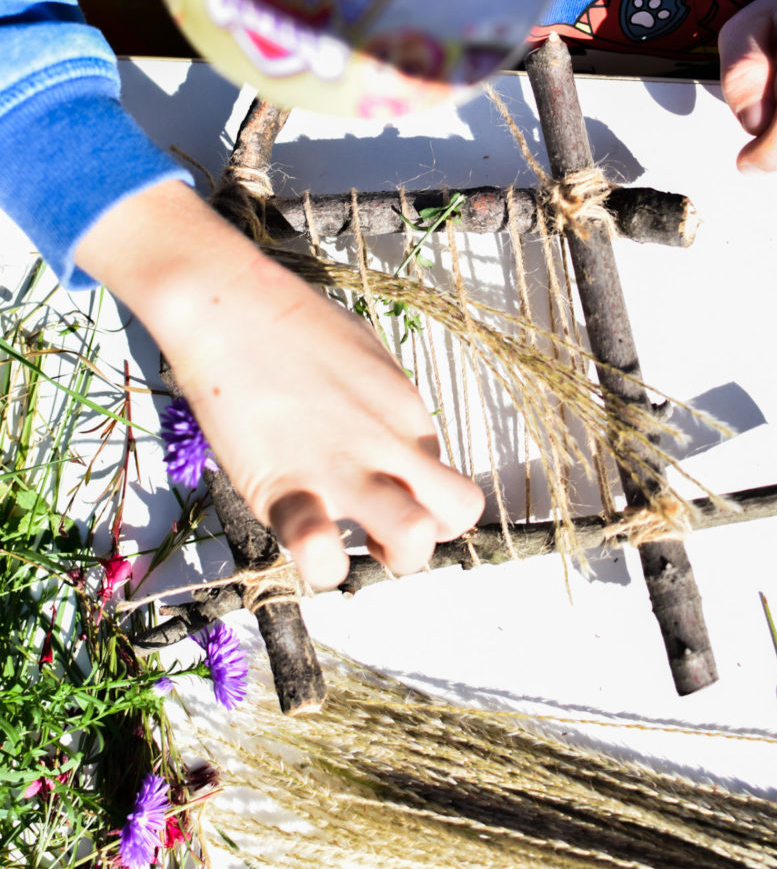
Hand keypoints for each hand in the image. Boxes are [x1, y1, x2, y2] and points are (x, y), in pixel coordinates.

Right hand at [76, 180, 483, 587]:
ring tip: (346, 536)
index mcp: (408, 414)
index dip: (426, 503)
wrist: (228, 306)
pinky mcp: (288, 488)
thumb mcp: (365, 355)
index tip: (391, 497)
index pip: (449, 483)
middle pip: (457, 513)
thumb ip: (383, 406)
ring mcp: (344, 468)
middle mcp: (390, 444)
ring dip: (389, 554)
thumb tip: (383, 432)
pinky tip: (306, 540)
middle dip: (427, 536)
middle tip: (378, 529)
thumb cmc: (289, 320)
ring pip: (413, 539)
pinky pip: (321, 551)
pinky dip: (321, 562)